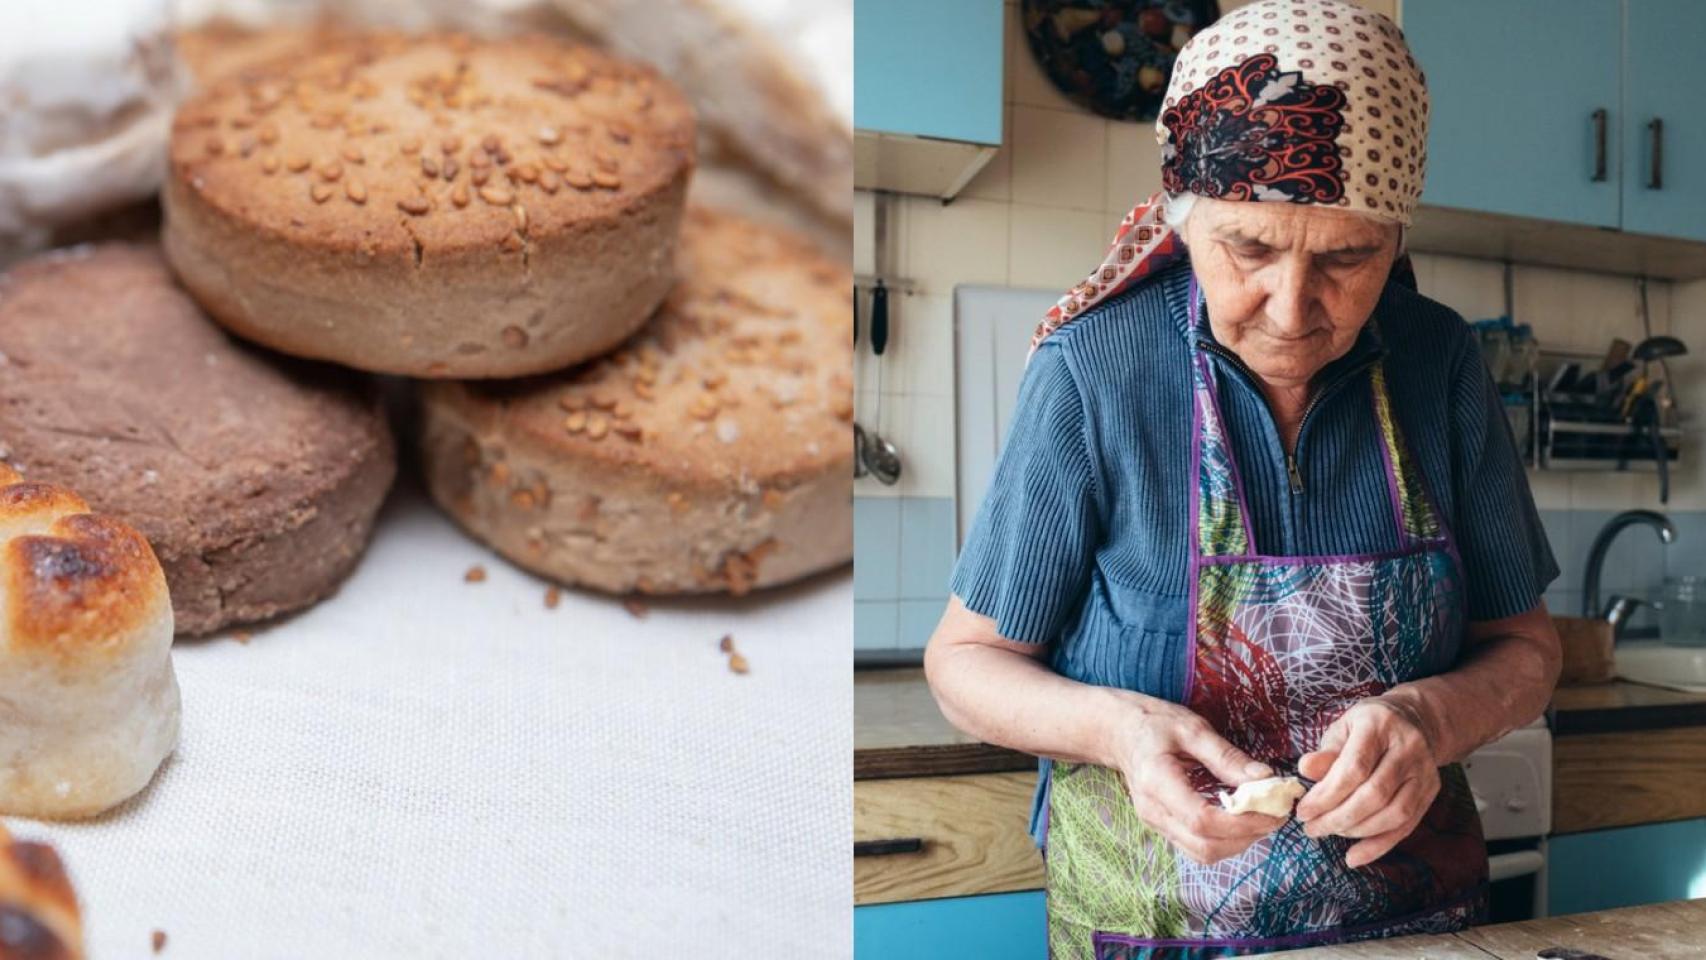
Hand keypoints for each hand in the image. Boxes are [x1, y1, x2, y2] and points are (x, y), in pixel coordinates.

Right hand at [1107, 699, 1285, 864]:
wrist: (1117, 733)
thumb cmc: (1152, 722)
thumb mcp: (1191, 728)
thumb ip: (1226, 756)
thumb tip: (1265, 779)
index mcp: (1156, 782)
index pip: (1202, 821)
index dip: (1243, 822)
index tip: (1273, 809)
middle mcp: (1153, 812)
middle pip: (1205, 847)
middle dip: (1247, 836)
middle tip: (1275, 815)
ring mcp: (1156, 824)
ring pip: (1203, 853)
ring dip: (1238, 842)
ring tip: (1261, 817)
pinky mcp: (1164, 827)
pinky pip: (1198, 847)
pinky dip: (1225, 840)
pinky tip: (1240, 818)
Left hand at [1295, 697, 1440, 868]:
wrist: (1413, 720)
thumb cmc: (1367, 727)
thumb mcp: (1343, 729)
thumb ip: (1326, 753)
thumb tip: (1305, 769)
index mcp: (1379, 725)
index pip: (1354, 768)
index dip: (1327, 794)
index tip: (1303, 811)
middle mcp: (1408, 748)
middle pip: (1375, 794)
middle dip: (1338, 817)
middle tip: (1311, 828)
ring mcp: (1424, 771)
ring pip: (1394, 814)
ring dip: (1357, 832)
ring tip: (1328, 833)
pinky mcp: (1430, 791)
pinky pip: (1407, 826)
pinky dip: (1379, 846)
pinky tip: (1354, 856)